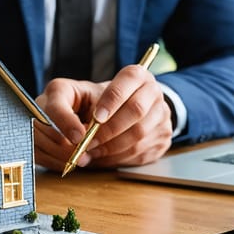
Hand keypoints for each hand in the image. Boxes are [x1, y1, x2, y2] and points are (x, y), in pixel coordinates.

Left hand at [34, 65, 172, 170]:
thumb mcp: (82, 92)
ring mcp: (163, 116)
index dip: (112, 100)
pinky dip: (119, 158)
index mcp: (137, 75)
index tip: (95, 118)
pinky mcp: (163, 138)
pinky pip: (142, 152)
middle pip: (136, 110)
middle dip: (109, 130)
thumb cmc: (99, 100)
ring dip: (112, 148)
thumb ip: (70, 106)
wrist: (127, 109)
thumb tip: (73, 136)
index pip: (129, 80)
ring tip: (91, 152)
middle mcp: (154, 92)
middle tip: (87, 142)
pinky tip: (104, 157)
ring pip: (139, 136)